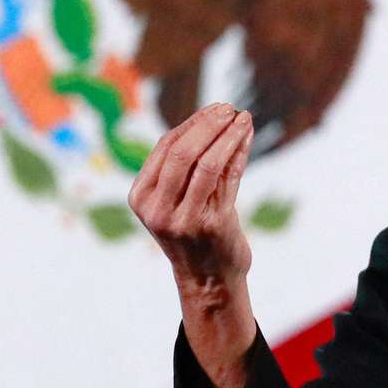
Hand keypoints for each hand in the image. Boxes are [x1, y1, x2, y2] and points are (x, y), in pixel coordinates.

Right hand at [129, 101, 255, 288]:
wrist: (208, 280)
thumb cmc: (192, 230)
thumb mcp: (174, 199)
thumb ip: (182, 165)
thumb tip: (211, 117)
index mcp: (141, 197)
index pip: (165, 147)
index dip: (192, 123)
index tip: (214, 109)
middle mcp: (157, 209)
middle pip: (183, 153)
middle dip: (208, 125)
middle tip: (228, 108)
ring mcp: (184, 220)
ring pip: (207, 164)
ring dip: (228, 136)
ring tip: (243, 118)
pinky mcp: (213, 226)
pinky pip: (228, 179)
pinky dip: (239, 153)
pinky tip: (246, 138)